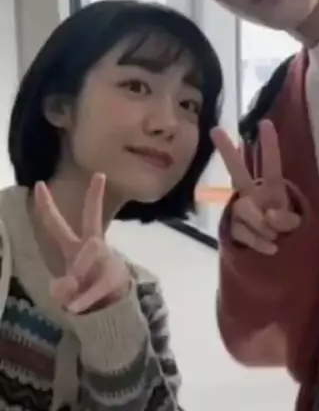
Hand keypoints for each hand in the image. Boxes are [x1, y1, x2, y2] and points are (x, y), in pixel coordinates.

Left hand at [35, 173, 130, 313]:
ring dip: (80, 268)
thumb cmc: (86, 293)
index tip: (39, 185)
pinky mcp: (114, 278)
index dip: (46, 206)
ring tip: (75, 289)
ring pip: (91, 251)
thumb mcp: (66, 295)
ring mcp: (105, 260)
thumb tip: (68, 282)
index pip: (58, 225)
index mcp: (75, 248)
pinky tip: (75, 309)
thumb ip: (62, 290)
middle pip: (92, 219)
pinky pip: (94, 287)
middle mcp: (92, 248)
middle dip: (94, 198)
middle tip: (99, 175)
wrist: (114, 310)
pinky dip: (83, 299)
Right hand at [211, 120, 300, 254]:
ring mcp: (239, 210)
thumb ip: (286, 219)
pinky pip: (243, 233)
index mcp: (271, 187)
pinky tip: (271, 248)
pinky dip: (259, 242)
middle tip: (215, 130)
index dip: (269, 145)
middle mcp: (252, 194)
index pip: (271, 165)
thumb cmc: (284, 226)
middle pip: (237, 171)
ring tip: (275, 236)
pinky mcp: (231, 227)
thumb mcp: (294, 223)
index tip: (265, 123)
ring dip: (262, 226)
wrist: (272, 248)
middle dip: (226, 151)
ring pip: (244, 210)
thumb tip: (268, 216)